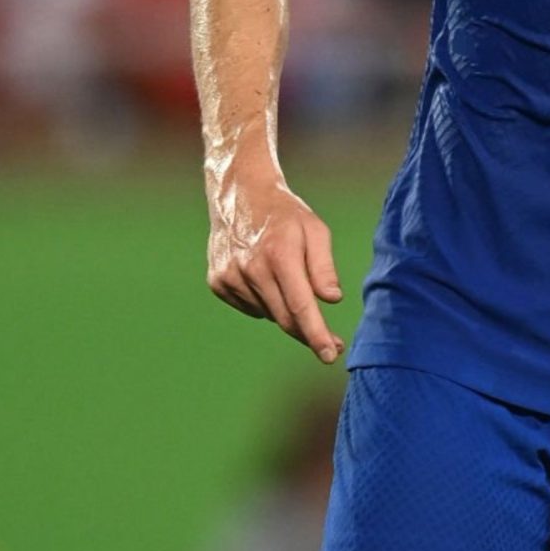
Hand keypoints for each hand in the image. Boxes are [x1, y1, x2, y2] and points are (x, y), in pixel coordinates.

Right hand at [205, 141, 344, 362]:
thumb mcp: (315, 230)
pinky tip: (265, 279)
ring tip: (288, 280)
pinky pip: (250, 307)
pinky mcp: (217, 282)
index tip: (330, 355)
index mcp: (279, 255)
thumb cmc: (285, 214)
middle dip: (309, 334)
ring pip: (268, 314)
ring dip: (286, 310)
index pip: (300, 306)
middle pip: (285, 318)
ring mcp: (230, 277)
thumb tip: (332, 299)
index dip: (316, 334)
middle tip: (332, 341)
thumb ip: (323, 266)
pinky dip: (264, 302)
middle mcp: (251, 269)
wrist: (239, 195)